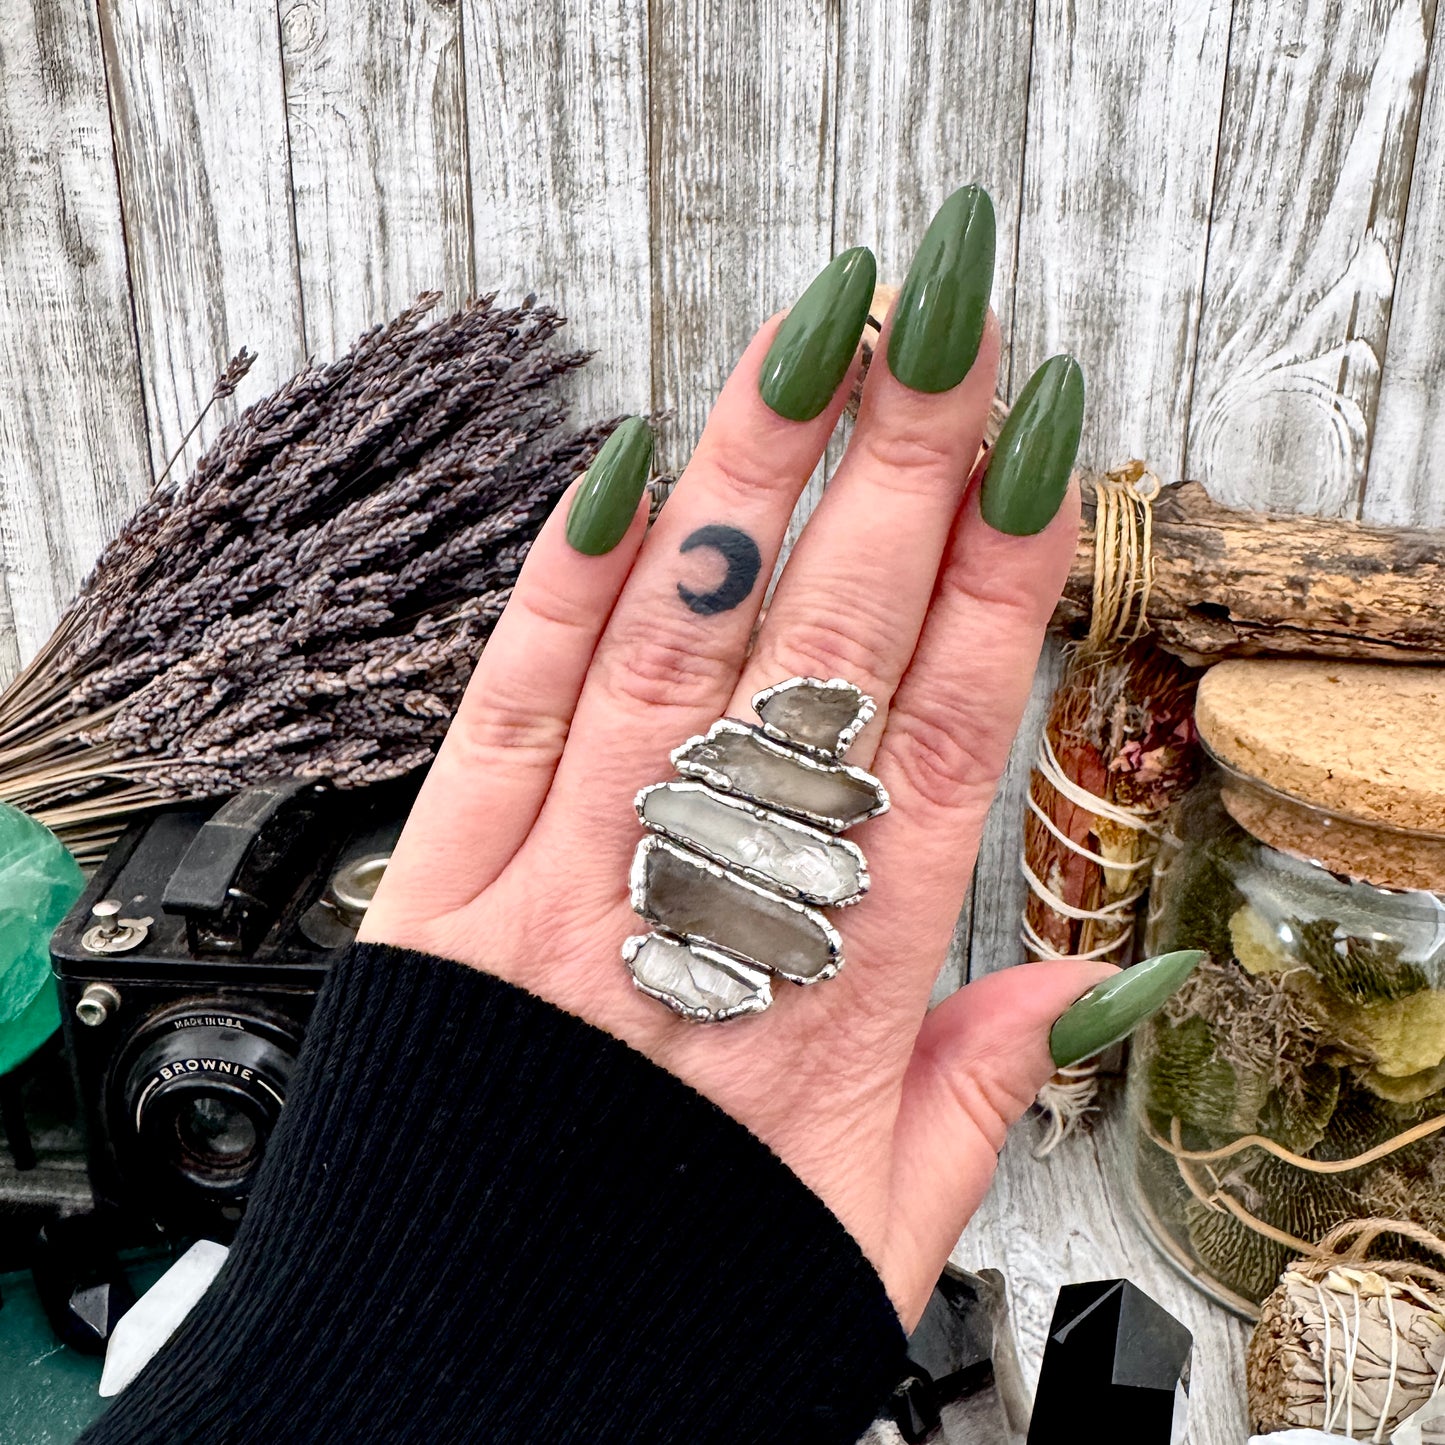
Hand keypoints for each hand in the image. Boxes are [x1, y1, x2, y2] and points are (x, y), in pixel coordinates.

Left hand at [360, 195, 1108, 1327]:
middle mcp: (709, 909)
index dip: (1001, 578)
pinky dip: (567, 580)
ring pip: (676, 644)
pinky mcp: (442, 882)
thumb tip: (1083, 982)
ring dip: (748, 479)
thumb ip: (979, 1098)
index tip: (1045, 449)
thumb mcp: (874, 1245)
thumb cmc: (660, 1315)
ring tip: (810, 336)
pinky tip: (626, 469)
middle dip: (899, 468)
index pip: (941, 735)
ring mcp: (568, 880)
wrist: (451, 1394)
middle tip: (950, 314)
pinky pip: (512, 701)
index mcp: (837, 997)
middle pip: (825, 652)